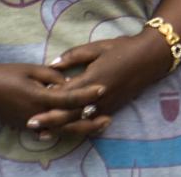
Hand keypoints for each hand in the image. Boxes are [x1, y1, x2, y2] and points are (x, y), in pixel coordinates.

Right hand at [0, 62, 106, 135]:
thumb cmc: (2, 74)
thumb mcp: (29, 69)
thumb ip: (51, 75)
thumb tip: (68, 82)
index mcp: (38, 97)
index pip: (69, 98)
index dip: (87, 94)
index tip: (104, 89)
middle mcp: (35, 114)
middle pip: (68, 122)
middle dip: (89, 121)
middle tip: (109, 119)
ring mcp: (28, 123)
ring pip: (59, 131)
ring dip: (79, 129)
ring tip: (97, 125)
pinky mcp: (23, 127)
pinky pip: (47, 132)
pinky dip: (62, 131)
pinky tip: (75, 129)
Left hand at [31, 32, 173, 133]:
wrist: (150, 57)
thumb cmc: (123, 48)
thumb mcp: (98, 47)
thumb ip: (74, 56)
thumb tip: (52, 64)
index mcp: (92, 79)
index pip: (65, 93)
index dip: (48, 98)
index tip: (31, 100)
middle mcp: (97, 96)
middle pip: (69, 112)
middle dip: (49, 119)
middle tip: (30, 123)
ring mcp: (105, 105)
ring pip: (79, 120)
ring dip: (61, 127)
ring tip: (43, 132)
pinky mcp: (112, 108)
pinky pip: (91, 120)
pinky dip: (77, 126)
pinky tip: (67, 129)